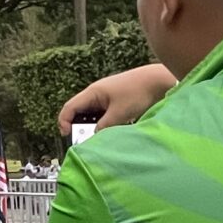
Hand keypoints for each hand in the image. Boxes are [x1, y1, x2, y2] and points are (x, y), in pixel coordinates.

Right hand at [59, 63, 177, 134]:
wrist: (158, 81)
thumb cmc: (138, 92)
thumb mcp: (119, 114)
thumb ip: (104, 127)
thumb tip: (93, 138)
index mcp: (93, 93)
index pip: (70, 108)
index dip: (64, 122)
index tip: (67, 136)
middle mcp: (96, 94)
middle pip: (79, 112)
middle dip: (78, 127)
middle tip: (84, 140)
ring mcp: (106, 98)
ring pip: (91, 115)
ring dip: (92, 126)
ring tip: (97, 138)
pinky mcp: (115, 102)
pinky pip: (102, 115)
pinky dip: (103, 124)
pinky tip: (109, 132)